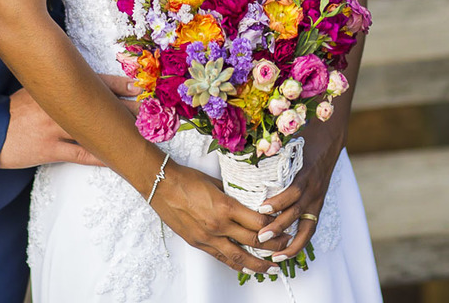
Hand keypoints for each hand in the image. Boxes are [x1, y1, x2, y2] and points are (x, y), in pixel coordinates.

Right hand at [0, 74, 138, 168]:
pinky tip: (117, 159)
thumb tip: (84, 85)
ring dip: (117, 132)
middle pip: (100, 105)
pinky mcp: (50, 150)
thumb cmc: (15, 110)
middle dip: (127, 108)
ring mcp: (56, 128)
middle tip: (153, 109)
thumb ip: (59, 88)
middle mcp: (59, 104)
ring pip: (94, 130)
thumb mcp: (37, 90)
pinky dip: (100, 156)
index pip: (95, 82)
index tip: (141, 86)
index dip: (120, 85)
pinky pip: (80, 154)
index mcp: (57, 87)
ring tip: (141, 134)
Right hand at [150, 162, 293, 275]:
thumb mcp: (216, 182)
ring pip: (238, 257)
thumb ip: (233, 195)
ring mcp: (207, 237)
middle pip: (253, 241)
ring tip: (271, 269)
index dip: (274, 226)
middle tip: (286, 247)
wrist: (161, 185)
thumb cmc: (187, 179)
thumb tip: (248, 200)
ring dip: (257, 265)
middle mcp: (218, 225)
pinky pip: (220, 257)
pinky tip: (245, 267)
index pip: (259, 222)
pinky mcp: (197, 243)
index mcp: (226, 207)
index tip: (284, 226)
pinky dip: (235, 264)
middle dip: (273, 246)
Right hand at [256, 123, 345, 261]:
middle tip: (268, 257)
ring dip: (278, 226)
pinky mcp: (307, 174)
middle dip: (286, 247)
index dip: (295, 248)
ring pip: (295, 214)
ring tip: (261, 235)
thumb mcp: (308, 180)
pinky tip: (265, 206)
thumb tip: (268, 202)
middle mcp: (315, 200)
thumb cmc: (313, 155)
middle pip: (302, 231)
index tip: (278, 260)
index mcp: (315, 204)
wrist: (330, 133)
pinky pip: (293, 192)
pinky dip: (279, 201)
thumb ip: (293, 192)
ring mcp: (312, 188)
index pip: (307, 233)